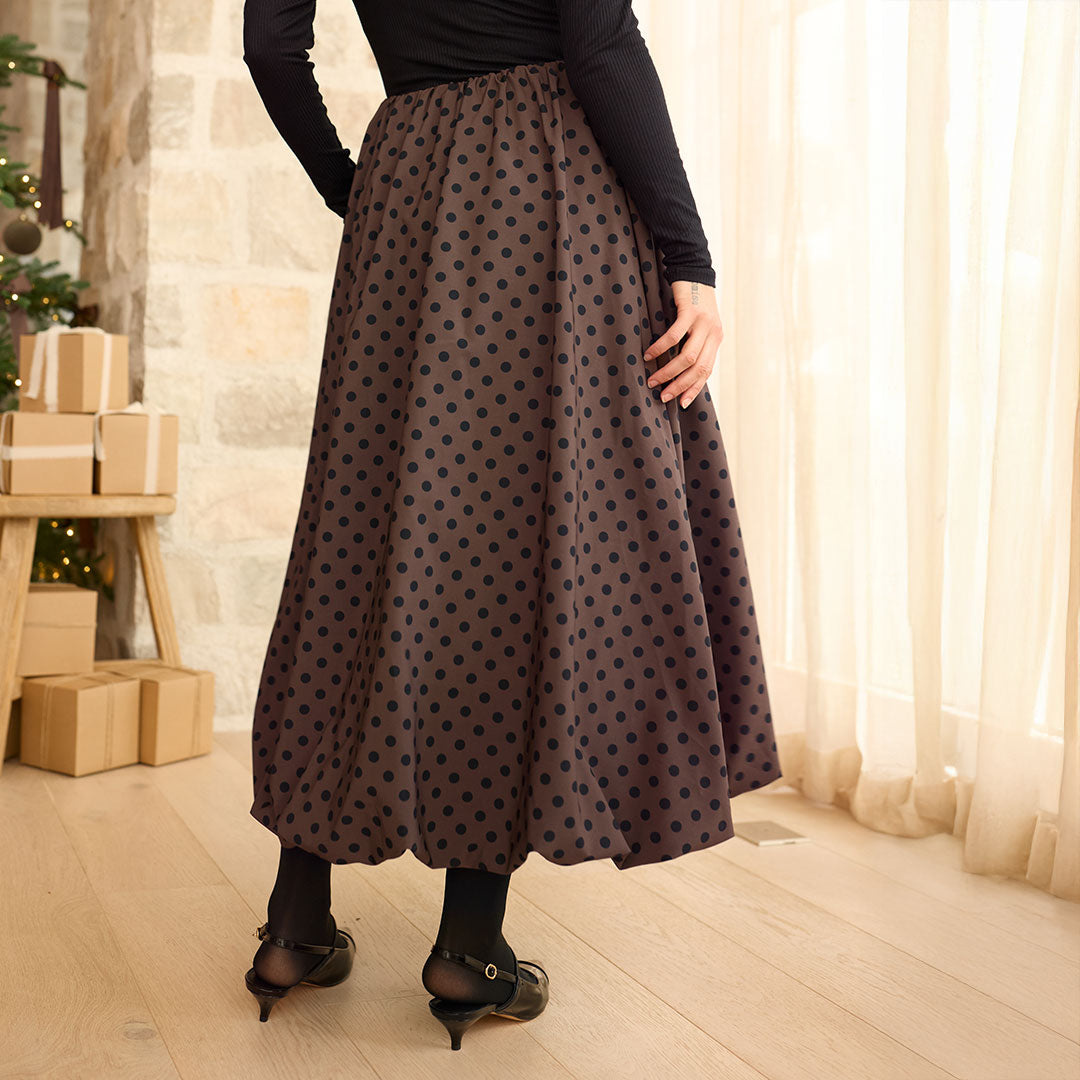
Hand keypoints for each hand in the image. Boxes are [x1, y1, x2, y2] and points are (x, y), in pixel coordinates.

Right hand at [643, 280, 723, 408]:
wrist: (694, 270)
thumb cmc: (692, 301)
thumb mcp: (699, 326)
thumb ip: (695, 344)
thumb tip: (682, 370)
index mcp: (716, 339)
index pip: (706, 372)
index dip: (693, 389)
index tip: (680, 403)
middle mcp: (713, 333)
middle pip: (697, 368)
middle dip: (679, 385)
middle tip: (662, 395)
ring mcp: (703, 322)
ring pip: (686, 356)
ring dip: (668, 371)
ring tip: (653, 379)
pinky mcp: (690, 311)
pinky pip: (674, 336)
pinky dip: (660, 348)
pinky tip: (649, 355)